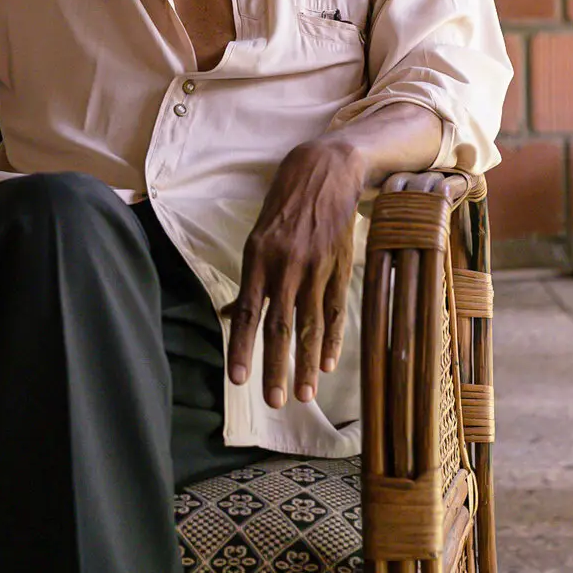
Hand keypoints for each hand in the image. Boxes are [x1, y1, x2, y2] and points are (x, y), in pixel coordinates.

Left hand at [228, 137, 364, 408]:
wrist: (328, 170)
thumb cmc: (285, 203)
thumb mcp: (258, 235)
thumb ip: (249, 280)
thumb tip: (232, 315)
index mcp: (259, 257)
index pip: (249, 312)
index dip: (243, 347)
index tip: (238, 379)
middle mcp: (286, 265)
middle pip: (280, 325)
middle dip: (276, 366)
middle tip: (274, 401)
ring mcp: (316, 267)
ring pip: (310, 323)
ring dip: (306, 363)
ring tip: (304, 395)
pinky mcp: (340, 266)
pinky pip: (335, 309)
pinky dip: (332, 339)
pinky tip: (328, 364)